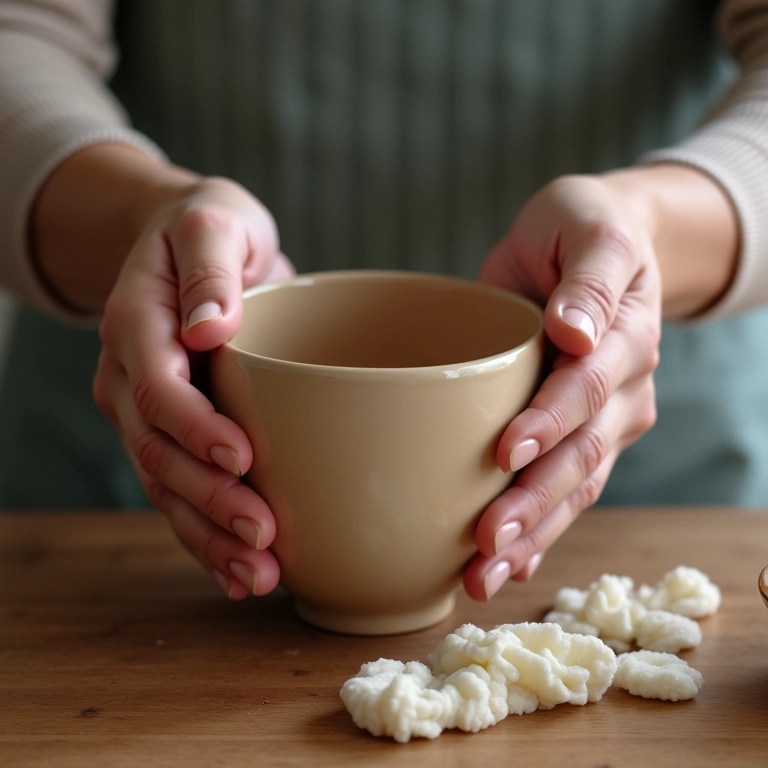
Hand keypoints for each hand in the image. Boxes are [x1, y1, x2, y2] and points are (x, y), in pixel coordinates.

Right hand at [92, 175, 293, 598]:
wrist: (191, 247)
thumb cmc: (210, 230)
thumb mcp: (215, 225)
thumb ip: (209, 270)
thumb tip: (208, 326)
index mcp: (137, 323)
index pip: (158, 387)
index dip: (195, 428)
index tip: (243, 457)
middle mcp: (130, 376)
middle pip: (159, 451)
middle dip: (209, 499)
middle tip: (262, 537)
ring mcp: (145, 411)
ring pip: (165, 486)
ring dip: (208, 536)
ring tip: (258, 575)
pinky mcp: (172, 432)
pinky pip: (179, 491)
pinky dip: (206, 534)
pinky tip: (239, 572)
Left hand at [463, 174, 661, 600]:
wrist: (591, 250)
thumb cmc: (581, 230)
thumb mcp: (589, 230)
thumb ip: (589, 277)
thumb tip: (576, 329)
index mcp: (626, 337)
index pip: (588, 388)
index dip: (551, 421)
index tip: (507, 450)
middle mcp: (622, 390)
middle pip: (582, 455)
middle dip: (535, 501)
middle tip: (487, 540)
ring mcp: (604, 421)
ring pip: (575, 489)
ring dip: (533, 534)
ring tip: (484, 576)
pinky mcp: (577, 436)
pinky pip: (566, 492)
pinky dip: (539, 532)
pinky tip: (506, 565)